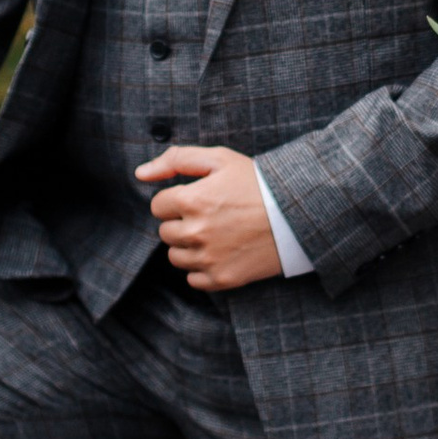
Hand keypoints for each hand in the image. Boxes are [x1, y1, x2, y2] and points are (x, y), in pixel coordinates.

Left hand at [139, 144, 283, 290]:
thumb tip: (140, 173)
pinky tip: (222, 252)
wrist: (297, 214)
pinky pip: (193, 279)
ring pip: (175, 257)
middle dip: (182, 222)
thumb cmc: (258, 183)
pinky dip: (202, 268)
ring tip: (216, 233)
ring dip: (189, 246)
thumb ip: (176, 160)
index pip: (158, 206)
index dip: (177, 199)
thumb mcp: (220, 159)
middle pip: (165, 232)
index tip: (199, 197)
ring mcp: (209, 258)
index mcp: (192, 200)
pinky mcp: (222, 278)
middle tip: (211, 215)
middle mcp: (196, 232)